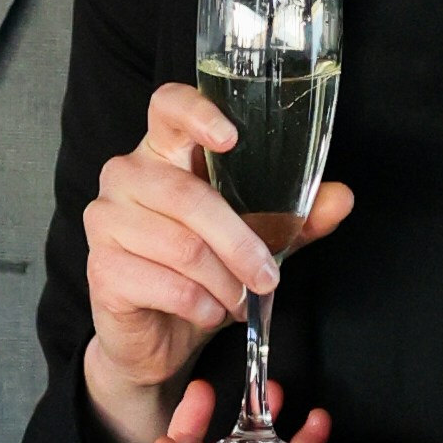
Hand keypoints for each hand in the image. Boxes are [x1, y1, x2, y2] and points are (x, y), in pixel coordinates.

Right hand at [82, 82, 352, 442]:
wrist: (156, 335)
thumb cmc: (202, 272)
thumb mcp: (255, 239)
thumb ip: (295, 217)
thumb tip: (341, 198)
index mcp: (162, 151)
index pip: (167, 107)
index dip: (197, 113)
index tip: (232, 138)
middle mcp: (125, 175)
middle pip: (189, 196)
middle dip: (241, 242)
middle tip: (268, 278)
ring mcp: (106, 219)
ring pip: (182, 246)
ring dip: (224, 281)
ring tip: (240, 299)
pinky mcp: (101, 268)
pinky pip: (167, 285)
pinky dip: (203, 306)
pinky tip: (212, 312)